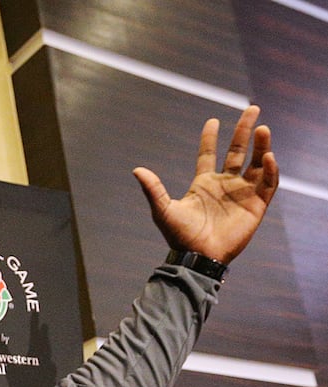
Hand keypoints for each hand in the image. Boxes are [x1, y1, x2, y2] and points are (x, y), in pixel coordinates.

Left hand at [132, 105, 277, 263]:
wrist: (198, 257)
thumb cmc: (180, 236)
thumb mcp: (163, 210)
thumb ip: (153, 189)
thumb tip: (136, 170)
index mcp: (204, 183)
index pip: (209, 154)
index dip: (210, 138)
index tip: (212, 121)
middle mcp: (225, 184)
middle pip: (237, 151)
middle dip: (244, 130)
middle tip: (252, 108)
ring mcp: (241, 193)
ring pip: (257, 163)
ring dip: (261, 146)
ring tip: (262, 128)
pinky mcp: (256, 205)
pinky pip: (268, 183)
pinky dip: (270, 170)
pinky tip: (267, 157)